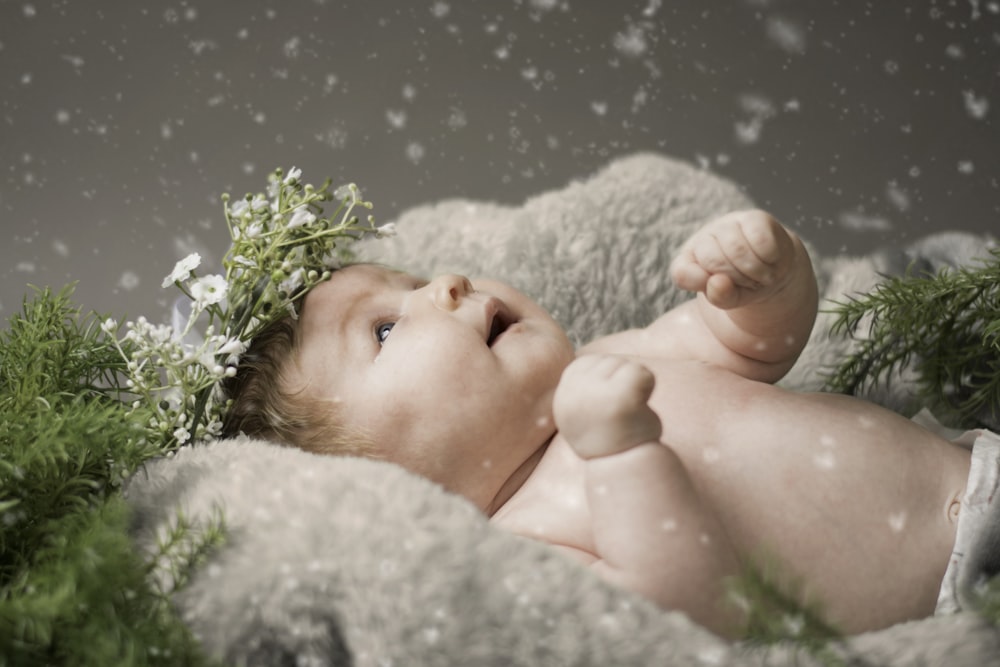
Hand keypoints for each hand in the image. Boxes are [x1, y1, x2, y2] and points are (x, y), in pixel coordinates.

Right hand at [553, 354, 662, 458]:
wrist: (623, 465)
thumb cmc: (607, 435)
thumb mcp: (582, 407)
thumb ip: (582, 384)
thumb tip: (586, 358)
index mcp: (565, 389)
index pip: (594, 363)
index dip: (608, 385)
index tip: (604, 411)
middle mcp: (575, 389)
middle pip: (612, 362)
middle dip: (623, 385)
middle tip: (618, 416)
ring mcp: (597, 392)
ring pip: (629, 366)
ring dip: (636, 390)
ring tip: (626, 416)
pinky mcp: (621, 396)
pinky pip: (644, 374)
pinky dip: (649, 389)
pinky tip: (638, 411)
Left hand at [669, 210, 797, 309]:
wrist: (774, 271)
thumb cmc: (744, 286)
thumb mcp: (730, 300)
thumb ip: (720, 297)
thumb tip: (717, 282)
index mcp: (687, 261)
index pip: (682, 272)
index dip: (703, 284)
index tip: (723, 290)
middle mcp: (703, 239)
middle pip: (713, 260)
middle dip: (737, 279)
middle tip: (749, 283)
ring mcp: (727, 225)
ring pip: (737, 249)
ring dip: (755, 270)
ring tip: (761, 274)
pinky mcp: (753, 217)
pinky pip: (760, 239)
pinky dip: (769, 257)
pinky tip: (771, 260)